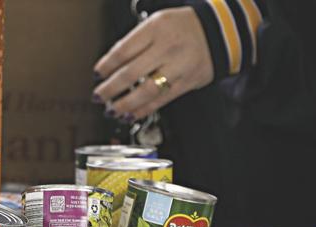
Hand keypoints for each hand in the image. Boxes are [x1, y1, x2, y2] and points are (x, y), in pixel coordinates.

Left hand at [92, 7, 213, 120]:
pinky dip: (143, 110)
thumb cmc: (182, 27)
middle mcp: (167, 48)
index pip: (123, 51)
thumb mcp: (156, 22)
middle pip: (131, 73)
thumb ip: (135, 41)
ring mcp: (178, 66)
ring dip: (125, 104)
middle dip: (110, 89)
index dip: (107, 65)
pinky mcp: (186, 82)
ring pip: (146, 91)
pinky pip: (161, 100)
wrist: (217, 32)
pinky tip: (131, 114)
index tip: (98, 74)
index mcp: (156, 28)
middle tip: (98, 96)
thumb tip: (111, 63)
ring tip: (112, 110)